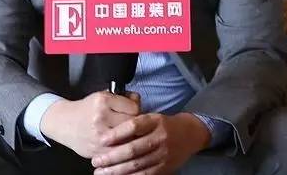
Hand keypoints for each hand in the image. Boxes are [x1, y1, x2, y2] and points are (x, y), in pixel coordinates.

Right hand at [40, 91, 140, 157]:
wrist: (65, 124)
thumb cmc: (87, 109)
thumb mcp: (103, 96)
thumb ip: (122, 98)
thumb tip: (138, 101)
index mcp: (103, 101)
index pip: (134, 107)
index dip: (136, 109)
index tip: (132, 111)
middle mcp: (101, 117)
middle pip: (133, 124)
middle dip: (136, 125)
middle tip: (132, 124)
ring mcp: (100, 136)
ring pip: (129, 139)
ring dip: (132, 138)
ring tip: (128, 135)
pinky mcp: (98, 151)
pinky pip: (120, 153)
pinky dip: (123, 149)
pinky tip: (122, 145)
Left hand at [91, 112, 210, 174]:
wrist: (190, 134)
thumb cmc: (163, 124)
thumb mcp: (151, 117)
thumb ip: (134, 122)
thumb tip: (109, 132)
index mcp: (155, 121)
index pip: (134, 127)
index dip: (117, 134)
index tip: (101, 140)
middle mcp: (160, 137)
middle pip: (133, 149)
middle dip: (112, 157)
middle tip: (96, 160)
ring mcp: (163, 154)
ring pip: (137, 164)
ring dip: (116, 170)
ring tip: (100, 172)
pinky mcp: (164, 167)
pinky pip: (145, 174)